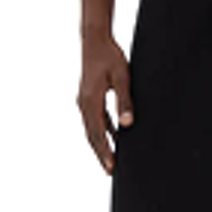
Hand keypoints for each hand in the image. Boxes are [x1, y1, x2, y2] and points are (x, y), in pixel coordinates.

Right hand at [77, 32, 133, 174]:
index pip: (98, 133)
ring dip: (101, 144)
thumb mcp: (122, 77)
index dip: (105, 151)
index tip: (112, 167)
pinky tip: (115, 137)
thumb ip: (125, 100)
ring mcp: (84, 101)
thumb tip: (127, 124)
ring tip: (112, 160)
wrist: (94, 40)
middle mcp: (84, 104)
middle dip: (102, 154)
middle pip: (92, 135)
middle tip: (111, 172)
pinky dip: (103, 131)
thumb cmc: (110, 56)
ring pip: (92, 129)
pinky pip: (95, 119)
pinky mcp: (88, 97)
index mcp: (91, 101)